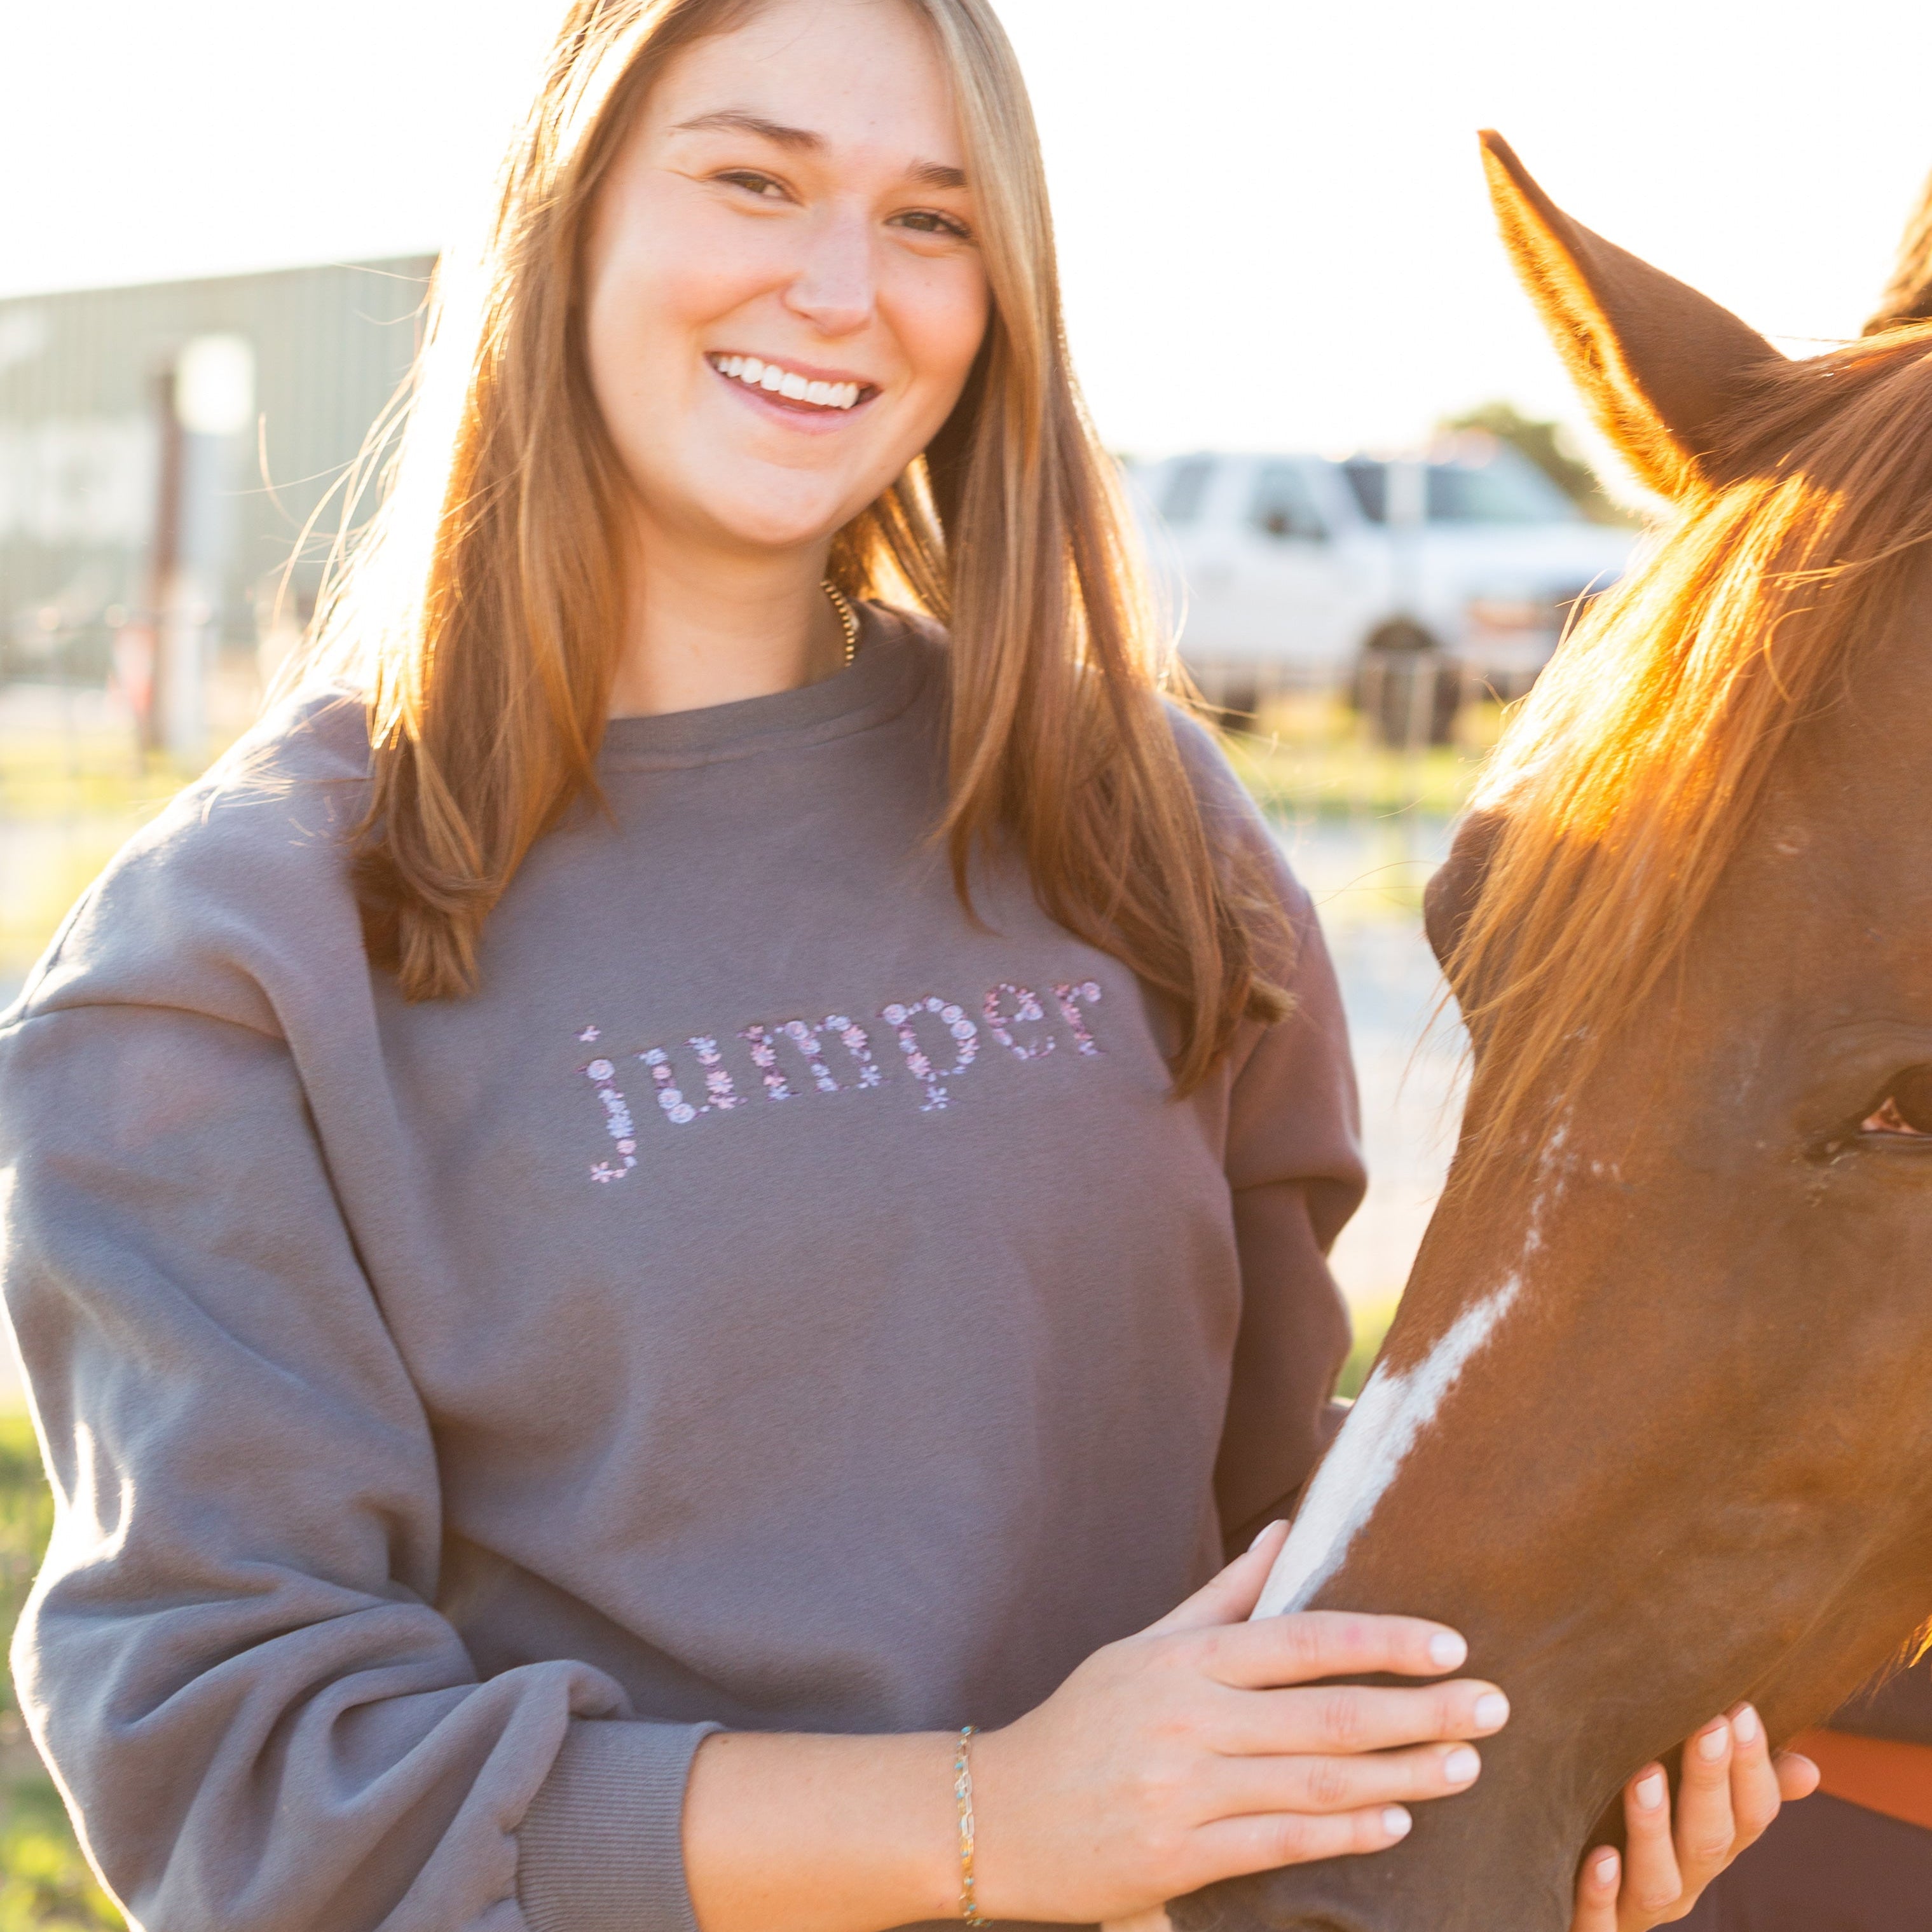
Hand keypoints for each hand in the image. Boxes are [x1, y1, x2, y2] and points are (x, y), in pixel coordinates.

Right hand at [972, 1521, 1507, 1923]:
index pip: (1303, 1640)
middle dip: (1420, 1710)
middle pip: (1326, 1714)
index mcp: (1182, 1660)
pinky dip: (1345, 1832)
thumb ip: (1222, 1596)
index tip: (1451, 1645)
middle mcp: (1186, 1719)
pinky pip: (1280, 1843)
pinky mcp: (1177, 1857)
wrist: (995, 1813)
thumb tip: (1286, 1532)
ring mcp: (1182, 1790)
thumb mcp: (1144, 1647)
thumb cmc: (1082, 1723)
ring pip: (1315, 1781)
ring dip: (1403, 1774)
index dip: (1383, 1642)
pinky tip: (1396, 1821)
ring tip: (1466, 1763)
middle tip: (1492, 1706)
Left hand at [1569, 1706, 1819, 1929]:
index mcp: (1709, 1847)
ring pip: (1659, 1883)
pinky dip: (1601, 1896)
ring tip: (1644, 1777)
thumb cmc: (1627, 1826)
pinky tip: (1600, 1858)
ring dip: (1653, 1830)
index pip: (1750, 1815)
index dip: (1751, 1768)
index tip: (1740, 1710)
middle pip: (1710, 1841)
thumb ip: (1735, 1782)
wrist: (1566, 1903)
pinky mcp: (1596, 1930)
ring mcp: (1638, 1909)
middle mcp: (1682, 1881)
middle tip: (1707, 1727)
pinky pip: (1602, 1925)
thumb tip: (1811, 1771)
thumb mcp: (1683, 1800)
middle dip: (1710, 1784)